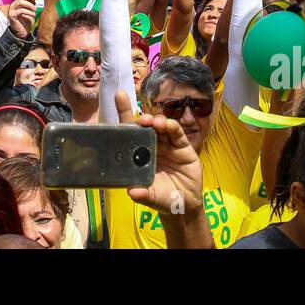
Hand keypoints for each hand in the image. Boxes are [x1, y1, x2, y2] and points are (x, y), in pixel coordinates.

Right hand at [7, 0, 39, 40]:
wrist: (21, 32)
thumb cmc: (26, 22)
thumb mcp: (30, 11)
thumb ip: (31, 5)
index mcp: (17, 3)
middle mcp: (13, 5)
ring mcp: (12, 10)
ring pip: (20, 2)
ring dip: (30, 5)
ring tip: (35, 10)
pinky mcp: (12, 15)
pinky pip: (21, 11)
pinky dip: (29, 12)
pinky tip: (33, 15)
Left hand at [115, 92, 202, 218]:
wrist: (185, 206)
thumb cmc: (164, 198)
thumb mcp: (152, 197)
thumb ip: (143, 194)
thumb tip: (132, 191)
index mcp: (140, 155)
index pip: (130, 134)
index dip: (124, 116)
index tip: (118, 99)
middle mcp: (153, 147)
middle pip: (144, 127)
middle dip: (139, 118)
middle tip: (138, 116)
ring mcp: (168, 145)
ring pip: (160, 127)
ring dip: (155, 122)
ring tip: (151, 122)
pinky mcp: (182, 147)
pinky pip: (177, 134)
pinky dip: (171, 127)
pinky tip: (166, 125)